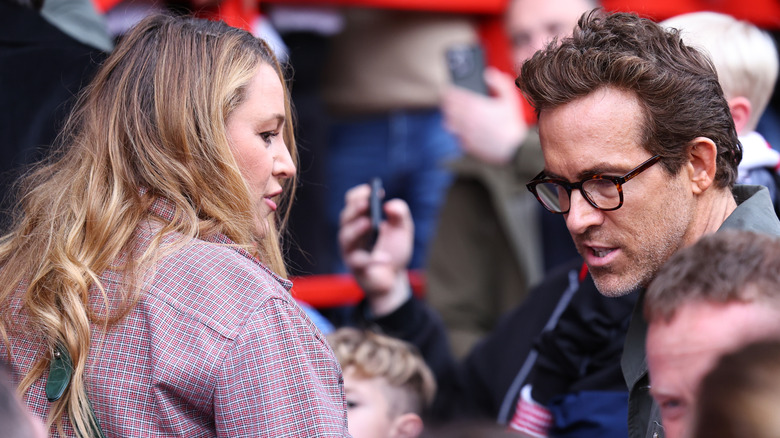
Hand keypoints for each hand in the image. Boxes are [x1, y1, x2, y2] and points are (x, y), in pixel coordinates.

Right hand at [338, 184, 413, 315]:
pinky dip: (372, 260)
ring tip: (369, 223)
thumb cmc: (393, 249)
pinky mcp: (357, 267)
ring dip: (356, 229)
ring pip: (345, 237)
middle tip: (367, 203)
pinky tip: (384, 258)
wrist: (394, 277)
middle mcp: (351, 232)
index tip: (372, 190)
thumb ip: (400, 214)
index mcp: (360, 218)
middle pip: (345, 217)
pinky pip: (359, 262)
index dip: (359, 194)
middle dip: (355, 209)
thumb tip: (390, 205)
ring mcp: (351, 250)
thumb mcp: (403, 229)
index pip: (351, 201)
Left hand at [442, 67, 528, 164]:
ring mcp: (464, 133)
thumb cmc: (512, 123)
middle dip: (447, 102)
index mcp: (475, 106)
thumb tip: (488, 73)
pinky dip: (456, 130)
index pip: (453, 95)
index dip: (448, 91)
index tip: (448, 89)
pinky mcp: (466, 144)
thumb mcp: (510, 98)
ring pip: (447, 122)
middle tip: (449, 100)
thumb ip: (499, 83)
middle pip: (447, 108)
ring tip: (452, 113)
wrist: (512, 148)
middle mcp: (466, 119)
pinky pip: (455, 135)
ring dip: (449, 116)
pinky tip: (462, 127)